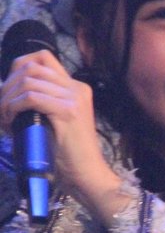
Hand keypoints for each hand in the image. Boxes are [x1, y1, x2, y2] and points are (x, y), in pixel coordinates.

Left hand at [0, 50, 121, 211]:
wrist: (87, 174)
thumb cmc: (69, 154)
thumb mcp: (56, 122)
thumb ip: (43, 104)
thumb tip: (9, 96)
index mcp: (76, 87)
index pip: (43, 58)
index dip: (19, 66)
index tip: (9, 88)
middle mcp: (77, 88)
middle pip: (33, 66)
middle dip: (9, 84)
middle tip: (2, 106)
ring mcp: (74, 98)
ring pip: (29, 80)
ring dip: (9, 97)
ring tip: (5, 116)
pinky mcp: (68, 112)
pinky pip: (32, 97)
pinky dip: (15, 106)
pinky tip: (11, 120)